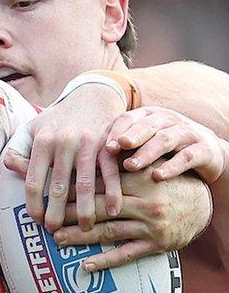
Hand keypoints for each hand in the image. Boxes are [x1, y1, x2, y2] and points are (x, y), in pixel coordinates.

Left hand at [5, 83, 124, 233]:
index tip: (35, 220)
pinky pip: (111, 173)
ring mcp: (88, 143)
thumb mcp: (33, 127)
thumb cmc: (58, 118)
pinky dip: (113, 192)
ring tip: (84, 228)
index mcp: (41, 142)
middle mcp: (63, 143)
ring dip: (85, 209)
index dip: (33, 204)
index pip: (32, 181)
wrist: (92, 95)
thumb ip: (19, 148)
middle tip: (55, 232)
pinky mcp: (109, 144)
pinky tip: (112, 210)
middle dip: (56, 213)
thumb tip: (9, 166)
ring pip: (85, 183)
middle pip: (58, 187)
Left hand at [50, 164, 211, 270]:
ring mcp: (151, 226)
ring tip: (57, 238)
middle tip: (46, 217)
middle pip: (99, 207)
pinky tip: (85, 265)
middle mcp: (146, 202)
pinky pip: (127, 254)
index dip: (74, 188)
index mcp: (141, 178)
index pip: (100, 183)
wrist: (203, 204)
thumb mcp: (147, 164)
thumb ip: (120, 159)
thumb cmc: (166, 180)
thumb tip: (86, 149)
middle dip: (71, 213)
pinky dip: (105, 261)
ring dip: (80, 237)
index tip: (50, 191)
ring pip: (109, 231)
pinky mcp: (156, 245)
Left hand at [106, 106, 228, 183]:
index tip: (102, 146)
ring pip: (165, 140)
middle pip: (147, 126)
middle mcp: (168, 120)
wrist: (207, 153)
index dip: (116, 130)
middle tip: (112, 150)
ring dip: (146, 153)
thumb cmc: (164, 150)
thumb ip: (120, 144)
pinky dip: (171, 166)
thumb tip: (84, 155)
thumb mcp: (143, 141)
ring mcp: (187, 133)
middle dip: (129, 137)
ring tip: (131, 166)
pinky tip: (157, 176)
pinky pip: (186, 157)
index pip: (129, 118)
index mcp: (150, 116)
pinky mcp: (203, 149)